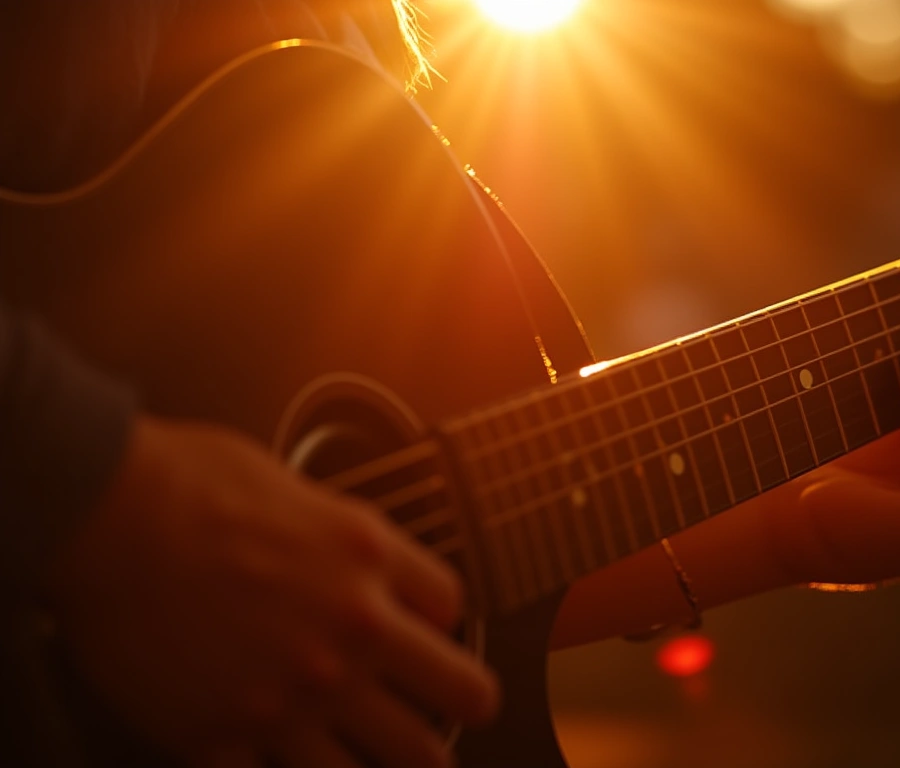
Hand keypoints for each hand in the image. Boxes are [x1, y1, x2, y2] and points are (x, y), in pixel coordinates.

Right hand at [44, 414, 497, 767]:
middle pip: (459, 694)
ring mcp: (297, 695)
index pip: (451, 608)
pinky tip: (285, 761)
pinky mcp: (229, 736)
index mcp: (369, 562)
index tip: (435, 630)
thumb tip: (347, 555)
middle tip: (466, 711)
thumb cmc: (189, 483)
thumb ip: (334, 537)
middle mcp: (351, 635)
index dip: (445, 622)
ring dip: (401, 759)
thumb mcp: (296, 487)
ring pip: (394, 759)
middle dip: (468, 704)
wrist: (109, 516)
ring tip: (401, 761)